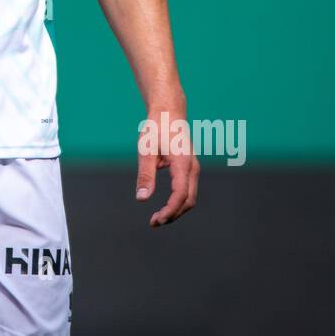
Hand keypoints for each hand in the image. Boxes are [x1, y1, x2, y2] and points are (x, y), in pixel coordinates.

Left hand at [135, 107, 198, 227]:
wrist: (169, 112)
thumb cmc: (156, 128)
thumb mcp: (146, 150)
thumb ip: (145, 175)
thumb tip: (142, 199)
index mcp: (183, 163)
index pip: (180, 195)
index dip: (170, 210)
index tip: (156, 220)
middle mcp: (192, 167)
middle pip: (188, 200)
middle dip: (173, 215)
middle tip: (153, 223)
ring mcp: (192, 168)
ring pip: (190, 197)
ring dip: (176, 210)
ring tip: (157, 218)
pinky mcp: (189, 168)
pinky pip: (187, 190)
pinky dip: (178, 202)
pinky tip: (164, 207)